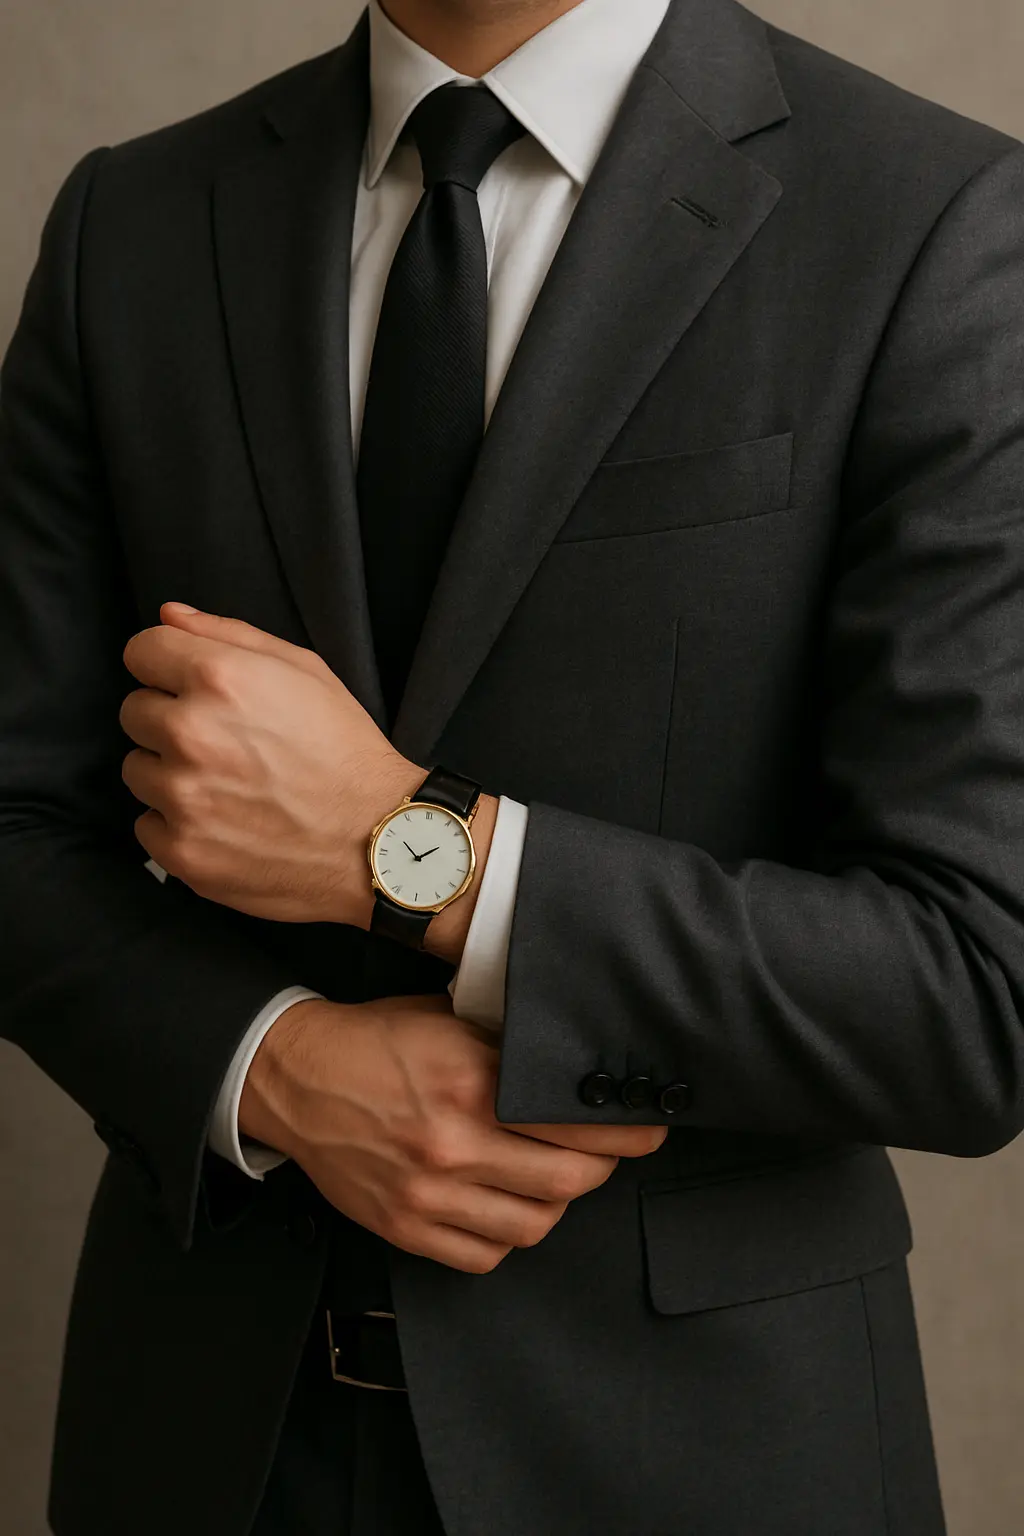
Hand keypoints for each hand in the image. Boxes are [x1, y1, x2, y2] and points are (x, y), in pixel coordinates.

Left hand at [119, 603, 423, 925]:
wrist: (376, 838)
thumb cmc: (345, 750)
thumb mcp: (305, 670)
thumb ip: (230, 635)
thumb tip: (169, 616)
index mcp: (218, 678)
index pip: (140, 651)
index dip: (167, 666)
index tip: (190, 686)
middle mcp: (190, 733)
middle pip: (133, 711)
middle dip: (169, 720)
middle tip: (222, 742)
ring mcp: (182, 798)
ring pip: (137, 770)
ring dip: (170, 774)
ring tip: (226, 785)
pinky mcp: (181, 852)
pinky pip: (147, 826)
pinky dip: (177, 825)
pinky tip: (223, 823)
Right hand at [239, 994, 666, 1273]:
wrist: (296, 1077)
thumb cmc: (374, 1043)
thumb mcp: (449, 1023)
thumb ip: (509, 1049)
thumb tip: (574, 1068)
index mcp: (471, 1084)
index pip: (573, 1123)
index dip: (625, 1132)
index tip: (649, 1129)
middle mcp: (452, 1145)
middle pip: (567, 1182)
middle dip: (599, 1168)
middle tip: (605, 1153)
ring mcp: (427, 1194)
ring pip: (532, 1226)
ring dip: (555, 1204)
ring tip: (552, 1179)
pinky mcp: (404, 1227)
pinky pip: (483, 1255)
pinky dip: (506, 1237)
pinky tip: (505, 1207)